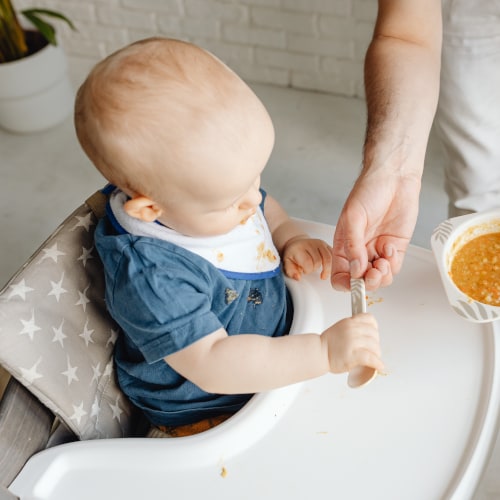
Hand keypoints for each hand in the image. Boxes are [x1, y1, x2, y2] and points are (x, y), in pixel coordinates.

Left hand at [282, 237, 331, 280]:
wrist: (297, 244)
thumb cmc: (293, 256)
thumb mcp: (287, 264)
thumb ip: (291, 272)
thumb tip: (298, 278)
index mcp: (299, 249)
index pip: (308, 262)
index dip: (307, 270)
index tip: (304, 271)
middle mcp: (310, 244)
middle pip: (318, 261)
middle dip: (315, 268)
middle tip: (310, 269)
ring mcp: (319, 243)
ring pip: (328, 258)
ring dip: (326, 268)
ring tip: (323, 274)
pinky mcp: (326, 245)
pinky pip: (333, 255)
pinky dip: (332, 264)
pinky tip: (328, 268)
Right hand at [321, 313, 383, 373]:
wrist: (318, 353)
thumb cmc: (327, 344)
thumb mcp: (340, 328)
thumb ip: (353, 328)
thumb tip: (366, 333)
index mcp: (349, 322)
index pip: (369, 319)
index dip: (374, 327)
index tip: (374, 333)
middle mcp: (351, 330)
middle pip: (374, 334)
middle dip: (376, 344)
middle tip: (373, 350)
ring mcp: (352, 342)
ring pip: (374, 346)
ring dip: (377, 354)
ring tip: (374, 359)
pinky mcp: (352, 355)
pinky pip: (370, 358)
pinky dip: (377, 363)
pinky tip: (379, 366)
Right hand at [331, 170, 419, 290]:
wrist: (394, 178)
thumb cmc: (368, 191)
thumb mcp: (353, 218)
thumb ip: (352, 246)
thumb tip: (355, 269)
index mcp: (343, 246)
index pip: (340, 276)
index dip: (346, 284)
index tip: (354, 284)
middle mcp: (359, 252)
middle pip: (361, 281)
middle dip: (367, 282)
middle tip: (373, 272)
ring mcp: (377, 251)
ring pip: (379, 279)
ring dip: (381, 275)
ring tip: (383, 261)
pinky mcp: (394, 249)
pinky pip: (394, 268)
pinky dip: (393, 264)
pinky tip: (389, 248)